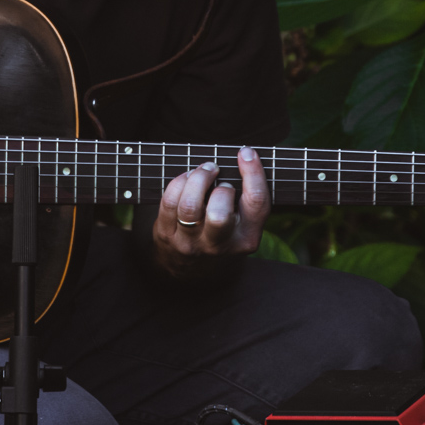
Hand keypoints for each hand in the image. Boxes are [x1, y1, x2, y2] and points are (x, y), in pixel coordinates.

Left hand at [150, 147, 268, 278]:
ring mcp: (190, 242)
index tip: (246, 153)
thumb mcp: (244, 226)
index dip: (253, 173)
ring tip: (203, 171)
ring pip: (190, 206)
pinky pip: (169, 203)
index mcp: (246, 238)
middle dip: (220, 188)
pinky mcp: (167, 236)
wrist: (189, 271)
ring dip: (197, 179)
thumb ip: (247, 199)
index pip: (256, 204)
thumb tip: (244, 156)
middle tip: (220, 179)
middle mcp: (219, 244)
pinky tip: (187, 179)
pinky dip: (178, 182)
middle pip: (219, 214)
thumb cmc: (221, 235)